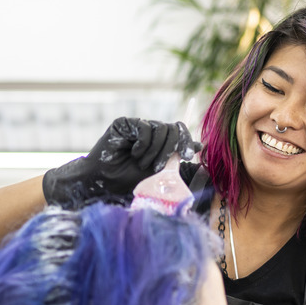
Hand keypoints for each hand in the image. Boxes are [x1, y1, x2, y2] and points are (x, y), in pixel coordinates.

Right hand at [42, 117, 201, 206]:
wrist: (105, 181)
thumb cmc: (130, 179)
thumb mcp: (160, 171)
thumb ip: (177, 157)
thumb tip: (201, 145)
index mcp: (160, 141)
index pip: (179, 131)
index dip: (186, 140)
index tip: (188, 155)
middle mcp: (150, 131)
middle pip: (173, 128)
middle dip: (171, 148)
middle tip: (160, 165)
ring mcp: (138, 126)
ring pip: (161, 129)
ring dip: (155, 151)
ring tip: (142, 163)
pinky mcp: (125, 123)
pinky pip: (145, 128)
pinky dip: (143, 144)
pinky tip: (134, 154)